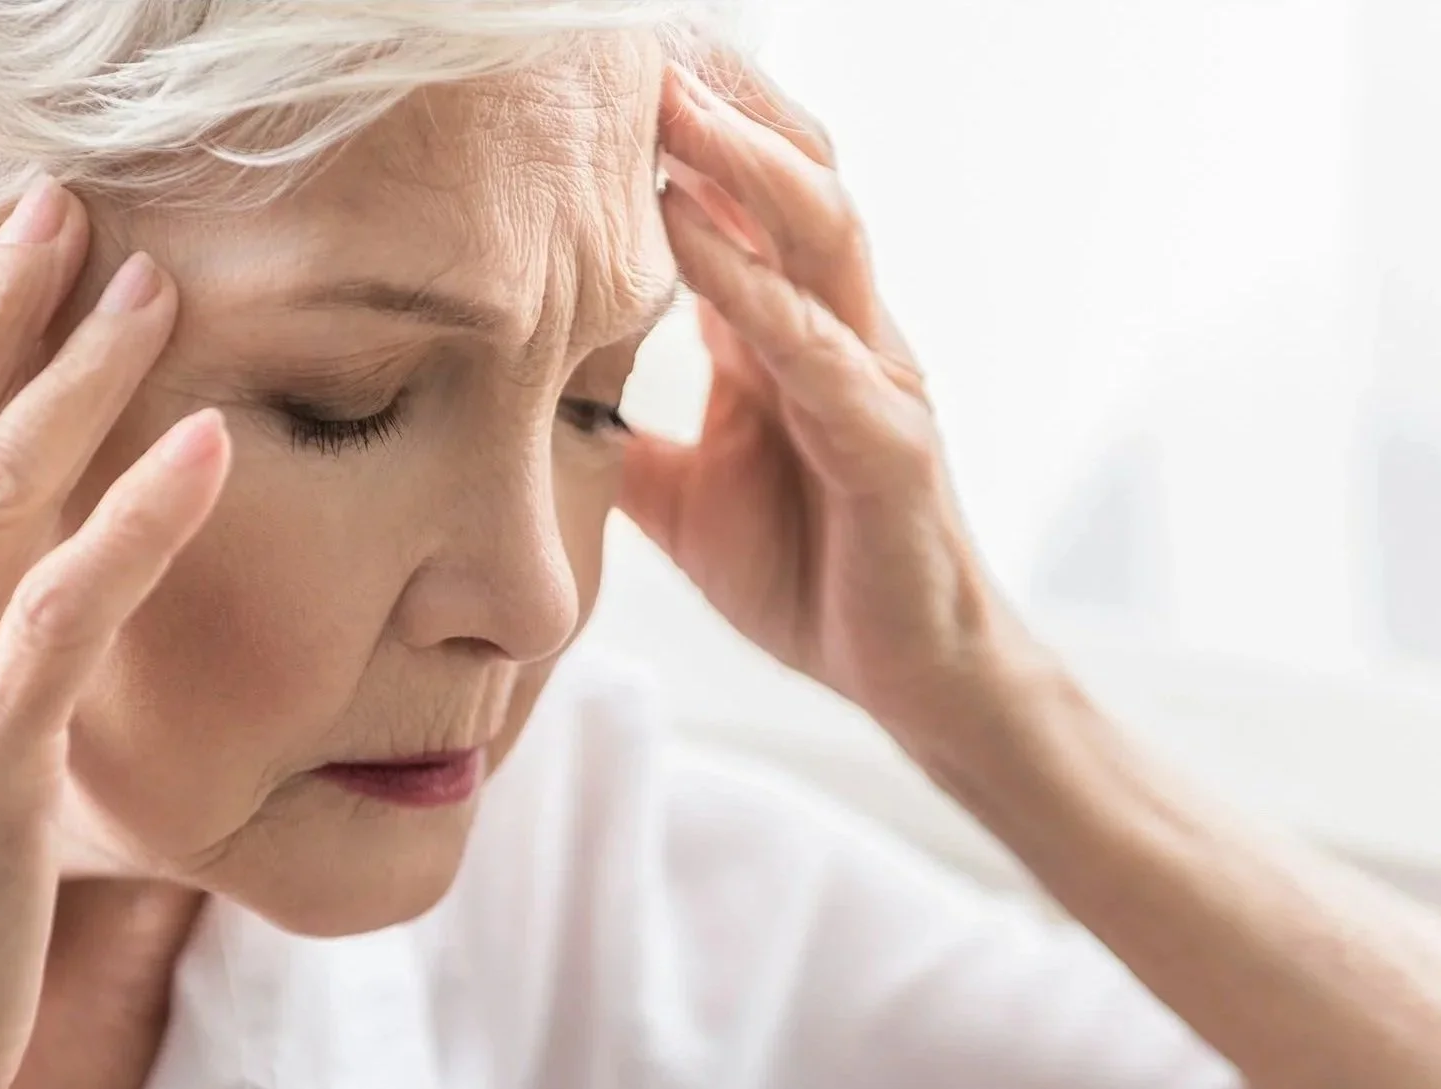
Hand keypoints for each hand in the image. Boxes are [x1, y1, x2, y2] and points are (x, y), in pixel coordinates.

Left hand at [623, 60, 1016, 736]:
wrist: (905, 674)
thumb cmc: (807, 574)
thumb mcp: (684, 500)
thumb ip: (628, 441)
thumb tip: (534, 418)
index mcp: (788, 337)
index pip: (739, 209)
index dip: (681, 143)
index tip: (600, 84)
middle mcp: (839, 335)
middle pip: (789, 186)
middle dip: (718, 114)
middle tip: (633, 50)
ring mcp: (872, 381)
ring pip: (818, 237)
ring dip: (740, 166)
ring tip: (667, 105)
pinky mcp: (889, 445)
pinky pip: (816, 350)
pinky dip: (751, 288)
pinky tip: (687, 239)